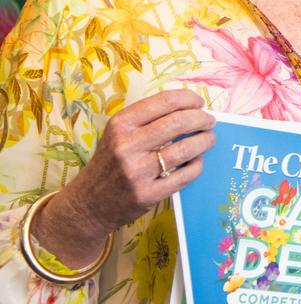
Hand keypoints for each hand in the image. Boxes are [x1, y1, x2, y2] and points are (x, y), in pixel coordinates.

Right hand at [33, 89, 215, 266]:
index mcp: (120, 124)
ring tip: (209, 138)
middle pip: (178, 123)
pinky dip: (197, 165)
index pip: (164, 102)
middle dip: (202, 119)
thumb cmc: (109, 162)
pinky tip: (198, 160)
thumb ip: (147, 119)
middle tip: (210, 121)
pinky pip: (184, 175)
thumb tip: (188, 106)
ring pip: (185, 149)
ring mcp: (137, 172)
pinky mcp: (147, 194)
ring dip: (205, 141)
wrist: (87, 204)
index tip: (199, 102)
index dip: (188, 99)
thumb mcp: (117, 133)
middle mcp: (127, 146)